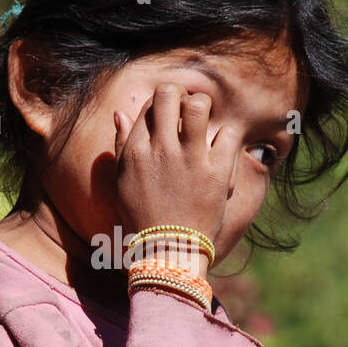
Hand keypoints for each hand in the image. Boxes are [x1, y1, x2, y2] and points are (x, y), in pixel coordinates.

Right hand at [112, 83, 239, 275]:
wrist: (168, 252)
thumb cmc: (142, 218)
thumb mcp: (121, 182)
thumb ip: (121, 144)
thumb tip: (121, 112)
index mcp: (136, 151)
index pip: (149, 104)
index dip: (161, 103)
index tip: (169, 114)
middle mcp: (161, 150)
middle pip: (169, 94)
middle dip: (180, 95)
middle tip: (186, 109)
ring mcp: (190, 160)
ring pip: (198, 106)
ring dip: (202, 106)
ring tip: (204, 120)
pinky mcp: (217, 173)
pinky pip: (226, 134)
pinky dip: (226, 135)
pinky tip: (220, 146)